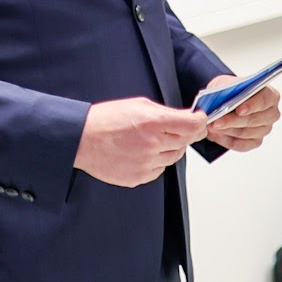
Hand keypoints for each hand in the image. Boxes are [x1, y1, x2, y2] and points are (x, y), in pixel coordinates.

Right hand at [73, 97, 205, 187]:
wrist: (80, 139)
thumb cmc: (105, 119)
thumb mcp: (137, 105)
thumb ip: (165, 112)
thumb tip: (185, 119)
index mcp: (153, 122)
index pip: (193, 125)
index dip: (200, 122)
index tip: (199, 120)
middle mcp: (153, 144)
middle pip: (186, 142)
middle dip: (184, 134)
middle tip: (173, 129)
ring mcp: (146, 163)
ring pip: (174, 157)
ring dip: (170, 148)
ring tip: (151, 140)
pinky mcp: (139, 177)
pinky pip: (159, 170)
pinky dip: (156, 162)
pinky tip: (141, 152)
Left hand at [203, 76, 280, 151]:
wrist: (226, 101)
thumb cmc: (230, 91)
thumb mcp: (227, 83)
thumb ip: (227, 90)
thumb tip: (220, 100)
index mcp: (270, 95)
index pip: (264, 101)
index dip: (251, 106)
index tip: (238, 110)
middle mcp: (271, 114)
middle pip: (252, 120)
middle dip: (231, 121)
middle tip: (215, 121)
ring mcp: (265, 129)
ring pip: (244, 133)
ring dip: (225, 130)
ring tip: (210, 127)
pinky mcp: (256, 141)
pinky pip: (240, 144)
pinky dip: (225, 139)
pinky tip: (214, 134)